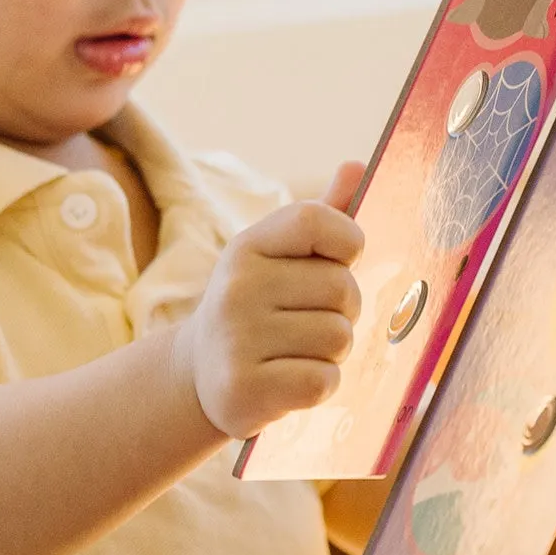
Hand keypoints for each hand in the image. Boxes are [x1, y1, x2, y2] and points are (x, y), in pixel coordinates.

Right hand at [175, 162, 366, 439]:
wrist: (198, 374)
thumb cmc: (257, 308)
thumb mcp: (277, 259)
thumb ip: (322, 217)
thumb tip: (357, 165)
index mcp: (248, 247)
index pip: (317, 220)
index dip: (347, 243)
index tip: (339, 262)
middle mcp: (236, 288)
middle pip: (343, 289)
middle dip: (344, 311)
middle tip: (312, 321)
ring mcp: (237, 339)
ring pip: (338, 338)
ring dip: (332, 352)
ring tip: (297, 351)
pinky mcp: (244, 389)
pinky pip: (322, 381)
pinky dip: (320, 386)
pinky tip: (290, 380)